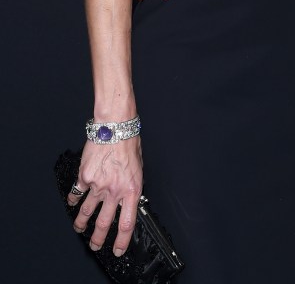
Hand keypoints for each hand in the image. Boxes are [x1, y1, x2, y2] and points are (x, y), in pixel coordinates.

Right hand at [67, 138, 142, 256]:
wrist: (115, 127)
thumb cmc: (129, 142)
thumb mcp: (139, 167)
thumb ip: (132, 184)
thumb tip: (130, 197)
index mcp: (131, 189)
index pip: (127, 223)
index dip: (122, 241)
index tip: (118, 249)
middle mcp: (114, 191)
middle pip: (104, 223)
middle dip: (98, 238)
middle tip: (95, 245)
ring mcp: (97, 185)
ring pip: (87, 212)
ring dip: (82, 223)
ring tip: (80, 229)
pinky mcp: (84, 177)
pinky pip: (77, 193)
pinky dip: (74, 199)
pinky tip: (73, 202)